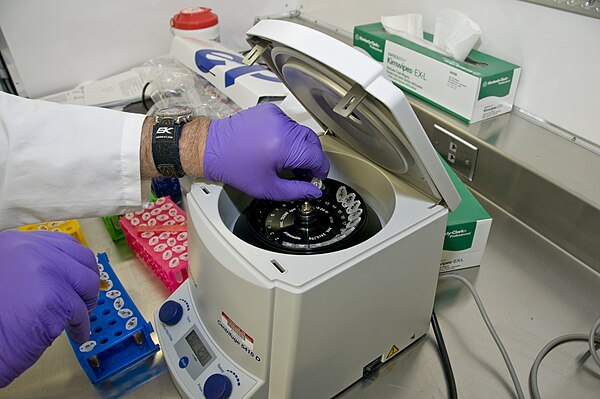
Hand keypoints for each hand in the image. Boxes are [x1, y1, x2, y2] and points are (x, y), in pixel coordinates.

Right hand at [0, 231, 98, 386]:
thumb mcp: (9, 274)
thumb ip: (36, 265)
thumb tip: (70, 271)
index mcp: (16, 242)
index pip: (65, 243)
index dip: (77, 264)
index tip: (81, 278)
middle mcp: (30, 250)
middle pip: (83, 259)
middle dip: (88, 281)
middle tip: (85, 299)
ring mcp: (43, 273)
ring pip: (87, 283)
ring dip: (87, 303)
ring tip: (78, 319)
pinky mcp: (53, 300)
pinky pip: (81, 313)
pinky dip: (81, 327)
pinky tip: (76, 334)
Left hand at [204, 103, 329, 200]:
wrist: (212, 148)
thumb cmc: (234, 167)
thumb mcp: (268, 187)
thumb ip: (296, 191)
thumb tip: (313, 191)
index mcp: (285, 146)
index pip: (317, 156)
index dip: (320, 169)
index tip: (317, 177)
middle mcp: (282, 127)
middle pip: (312, 141)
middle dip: (311, 158)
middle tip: (302, 172)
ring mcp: (276, 116)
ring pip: (301, 132)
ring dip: (299, 146)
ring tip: (285, 160)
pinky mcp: (269, 111)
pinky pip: (288, 123)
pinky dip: (287, 135)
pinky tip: (275, 146)